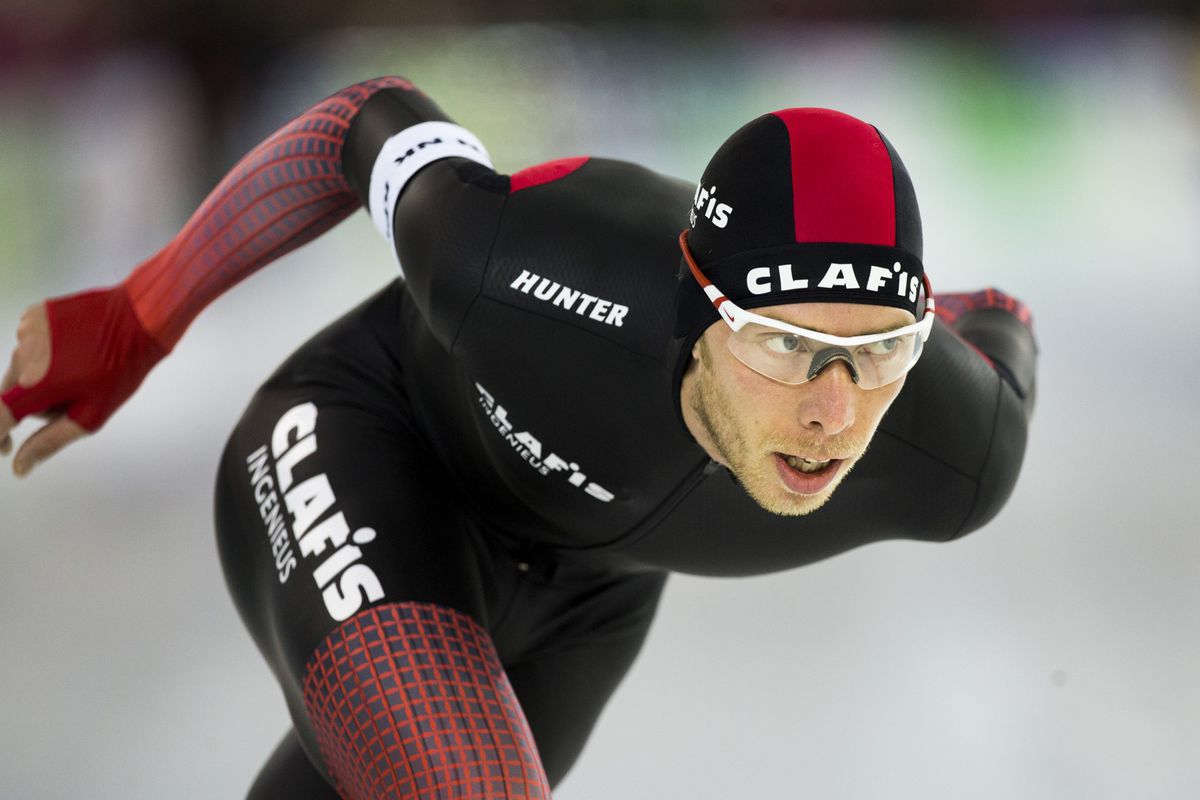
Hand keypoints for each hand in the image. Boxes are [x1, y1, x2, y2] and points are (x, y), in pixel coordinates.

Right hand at [1, 287, 165, 476]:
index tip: (5, 447)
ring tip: (81, 370)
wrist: (139, 318)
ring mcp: (26, 331)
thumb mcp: (91, 414)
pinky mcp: (33, 314)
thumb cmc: (121, 370)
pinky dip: (46, 352)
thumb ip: (50, 441)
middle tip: (74, 399)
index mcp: (34, 385)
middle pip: (11, 393)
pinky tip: (75, 349)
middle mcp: (22, 356)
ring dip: (41, 377)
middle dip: (34, 404)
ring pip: (22, 367)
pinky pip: (31, 344)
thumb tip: (18, 467)